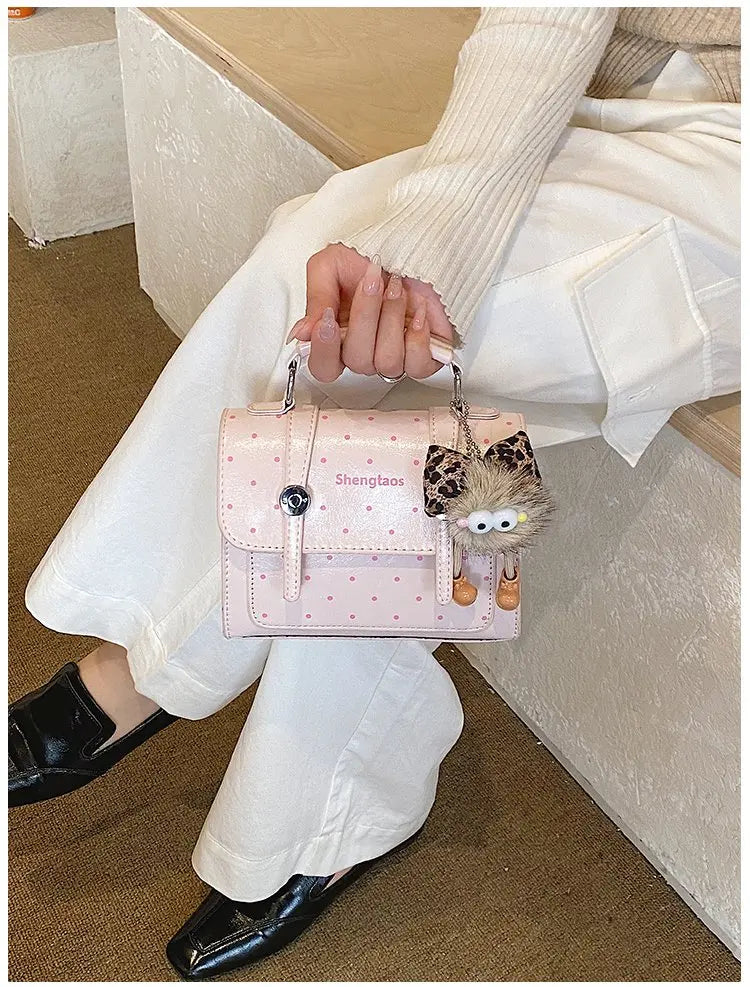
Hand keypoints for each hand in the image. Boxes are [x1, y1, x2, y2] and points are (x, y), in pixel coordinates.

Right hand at [287, 244, 452, 382]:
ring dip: (391, 318)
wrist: (412, 247)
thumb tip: (302, 334)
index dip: (324, 351)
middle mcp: (364, 352)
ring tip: (396, 290)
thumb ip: (316, 298)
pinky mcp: (422, 357)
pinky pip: (417, 365)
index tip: (328, 320)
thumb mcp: (330, 265)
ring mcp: (393, 357)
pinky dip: (418, 336)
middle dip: (365, 316)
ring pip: (387, 362)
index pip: (323, 367)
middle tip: (372, 283)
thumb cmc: (372, 258)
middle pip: (357, 361)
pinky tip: (417, 312)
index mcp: (337, 338)